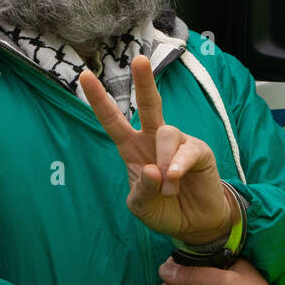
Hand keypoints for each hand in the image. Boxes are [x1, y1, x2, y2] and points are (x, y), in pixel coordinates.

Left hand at [79, 55, 233, 244]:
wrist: (195, 224)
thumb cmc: (164, 210)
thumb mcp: (142, 207)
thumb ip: (142, 191)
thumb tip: (152, 170)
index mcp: (132, 148)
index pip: (113, 120)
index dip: (99, 99)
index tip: (85, 75)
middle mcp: (153, 139)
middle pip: (149, 104)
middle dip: (144, 81)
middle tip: (139, 59)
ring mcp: (177, 143)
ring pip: (166, 133)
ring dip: (163, 165)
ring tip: (168, 188)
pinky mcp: (198, 151)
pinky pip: (187, 150)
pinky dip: (178, 166)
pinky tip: (175, 179)